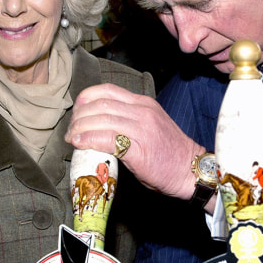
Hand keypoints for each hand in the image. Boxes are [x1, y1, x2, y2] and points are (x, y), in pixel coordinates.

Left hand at [66, 83, 203, 199]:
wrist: (191, 171)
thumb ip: (127, 122)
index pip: (107, 90)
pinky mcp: (138, 147)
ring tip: (72, 138)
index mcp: (144, 103)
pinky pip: (106, 137)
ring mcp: (141, 127)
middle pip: (100, 103)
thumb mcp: (149, 128)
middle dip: (79, 116)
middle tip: (71, 130)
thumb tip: (98, 127)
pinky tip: (80, 144)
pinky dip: (88, 139)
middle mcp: (142, 110)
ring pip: (100, 118)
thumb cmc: (169, 155)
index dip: (86, 99)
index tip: (77, 113)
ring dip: (79, 128)